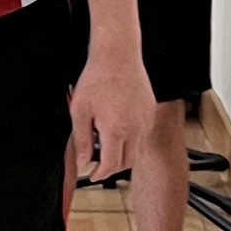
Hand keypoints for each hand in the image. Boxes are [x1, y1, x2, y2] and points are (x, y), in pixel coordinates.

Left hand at [70, 42, 153, 183]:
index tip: (93, 175)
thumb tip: (83, 160)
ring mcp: (145, 121)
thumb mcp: (80, 110)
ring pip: (136, 151)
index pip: (110, 165)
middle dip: (112, 168)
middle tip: (98, 163)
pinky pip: (142, 135)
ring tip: (106, 144)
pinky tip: (118, 129)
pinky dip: (131, 141)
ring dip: (122, 155)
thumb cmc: (97, 78)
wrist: (118, 55)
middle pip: (126, 162)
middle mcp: (135, 129)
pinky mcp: (150, 112)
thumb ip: (82, 139)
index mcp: (116, 130)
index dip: (100, 174)